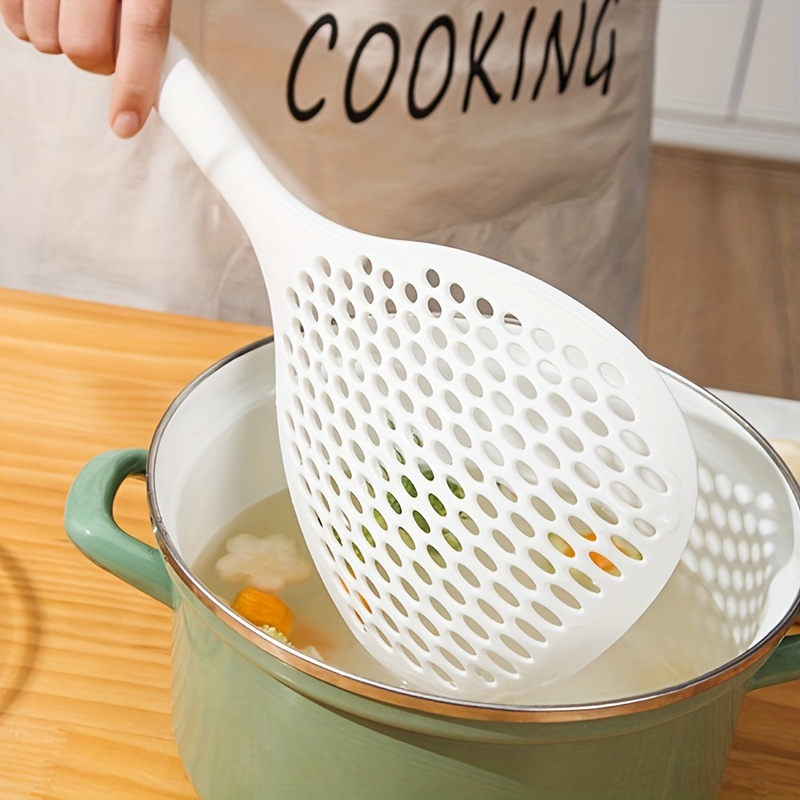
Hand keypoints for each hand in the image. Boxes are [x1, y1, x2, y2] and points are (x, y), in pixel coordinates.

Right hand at [0, 0, 171, 137]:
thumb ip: (153, 22)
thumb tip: (163, 90)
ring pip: (45, 38)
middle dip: (96, 62)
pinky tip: (46, 7)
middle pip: (85, 47)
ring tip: (74, 18)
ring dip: (60, 43)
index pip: (143, 33)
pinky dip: (28, 25)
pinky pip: (13, 19)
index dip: (135, 85)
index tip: (126, 126)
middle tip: (105, 46)